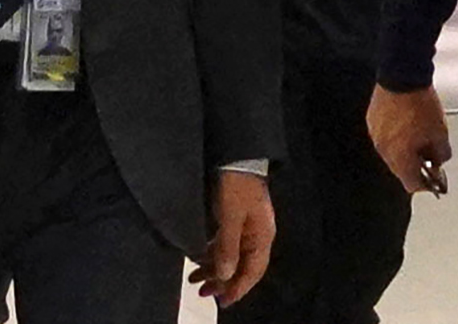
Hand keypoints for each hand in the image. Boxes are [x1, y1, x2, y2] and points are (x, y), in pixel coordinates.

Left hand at [190, 171, 273, 307]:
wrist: (237, 156)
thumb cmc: (237, 186)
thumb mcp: (230, 217)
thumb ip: (227, 247)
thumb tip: (224, 276)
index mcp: (262, 237)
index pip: (252, 272)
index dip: (237, 288)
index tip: (222, 302)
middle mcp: (257, 235)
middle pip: (241, 266)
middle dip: (222, 282)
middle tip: (202, 292)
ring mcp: (247, 227)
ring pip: (232, 256)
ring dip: (214, 268)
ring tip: (194, 278)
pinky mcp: (237, 219)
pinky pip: (226, 244)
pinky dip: (214, 254)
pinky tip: (200, 258)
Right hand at [367, 83, 451, 195]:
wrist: (403, 75)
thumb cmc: (420, 103)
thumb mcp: (440, 132)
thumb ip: (442, 153)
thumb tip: (440, 159)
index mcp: (400, 157)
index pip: (411, 184)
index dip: (425, 184)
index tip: (433, 178)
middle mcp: (383, 149)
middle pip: (400, 169)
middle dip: (415, 165)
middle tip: (429, 155)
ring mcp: (375, 134)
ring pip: (391, 152)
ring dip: (404, 149)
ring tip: (419, 135)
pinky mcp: (372, 119)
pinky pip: (384, 135)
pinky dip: (396, 135)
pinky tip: (407, 123)